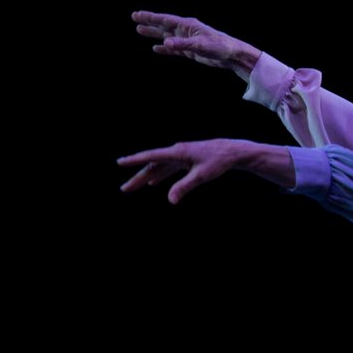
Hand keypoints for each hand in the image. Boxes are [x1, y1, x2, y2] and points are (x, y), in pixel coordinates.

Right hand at [118, 139, 291, 204]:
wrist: (232, 152)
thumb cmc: (218, 162)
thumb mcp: (202, 176)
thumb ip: (184, 187)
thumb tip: (170, 201)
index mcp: (177, 153)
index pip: (151, 157)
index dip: (134, 160)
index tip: (120, 162)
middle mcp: (176, 152)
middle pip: (152, 166)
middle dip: (138, 177)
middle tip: (124, 189)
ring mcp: (180, 156)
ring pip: (159, 167)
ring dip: (146, 177)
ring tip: (133, 187)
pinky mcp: (186, 159)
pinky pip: (168, 168)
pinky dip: (160, 175)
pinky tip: (153, 182)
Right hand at [133, 10, 261, 77]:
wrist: (232, 56)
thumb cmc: (220, 46)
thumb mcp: (200, 45)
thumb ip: (182, 44)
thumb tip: (165, 43)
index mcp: (187, 25)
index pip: (165, 19)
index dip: (150, 18)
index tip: (137, 15)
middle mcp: (186, 31)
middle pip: (163, 26)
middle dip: (149, 22)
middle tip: (135, 18)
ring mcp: (188, 41)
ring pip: (167, 36)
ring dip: (154, 34)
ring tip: (140, 31)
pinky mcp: (191, 51)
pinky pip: (174, 49)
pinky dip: (165, 48)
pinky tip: (157, 48)